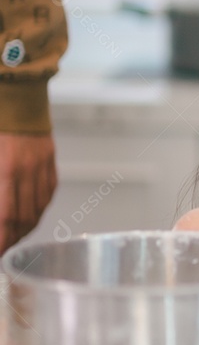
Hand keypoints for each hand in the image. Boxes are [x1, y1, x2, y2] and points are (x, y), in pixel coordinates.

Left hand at [0, 132, 57, 252]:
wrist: (15, 93)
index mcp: (7, 169)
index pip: (7, 216)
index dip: (2, 239)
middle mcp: (28, 171)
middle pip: (24, 217)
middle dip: (11, 239)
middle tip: (2, 251)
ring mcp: (43, 165)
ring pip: (38, 208)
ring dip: (25, 228)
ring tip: (12, 239)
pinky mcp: (50, 160)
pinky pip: (47, 193)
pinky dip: (39, 209)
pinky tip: (29, 217)